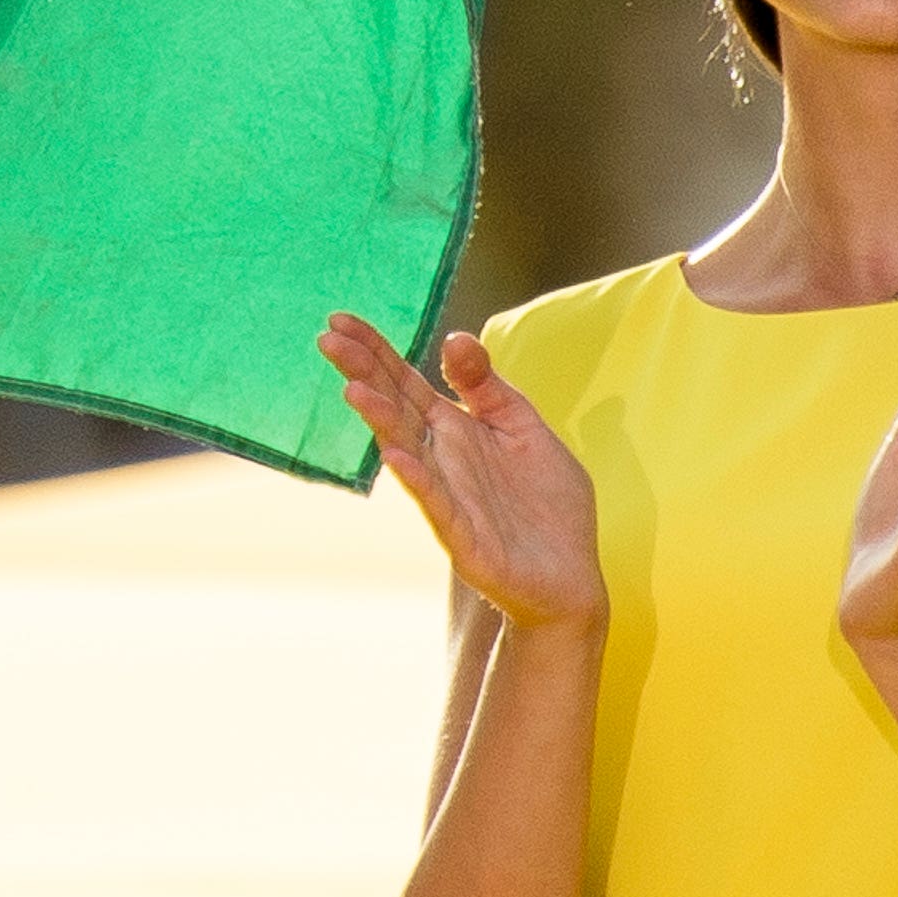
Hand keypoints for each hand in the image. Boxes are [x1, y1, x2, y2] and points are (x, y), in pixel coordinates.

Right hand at [324, 311, 606, 634]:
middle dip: (364, 373)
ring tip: (354, 390)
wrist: (569, 577)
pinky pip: (436, 502)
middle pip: (396, 408)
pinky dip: (416, 479)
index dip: (374, 351)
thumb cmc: (545, 504)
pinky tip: (394, 455)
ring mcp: (448, 495)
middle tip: (328, 339)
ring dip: (380, 422)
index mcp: (454, 428)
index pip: (405, 381)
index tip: (340, 319)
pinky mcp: (464, 536)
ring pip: (407, 451)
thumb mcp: (524, 428)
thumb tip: (455, 336)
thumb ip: (488, 387)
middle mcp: (441, 457)